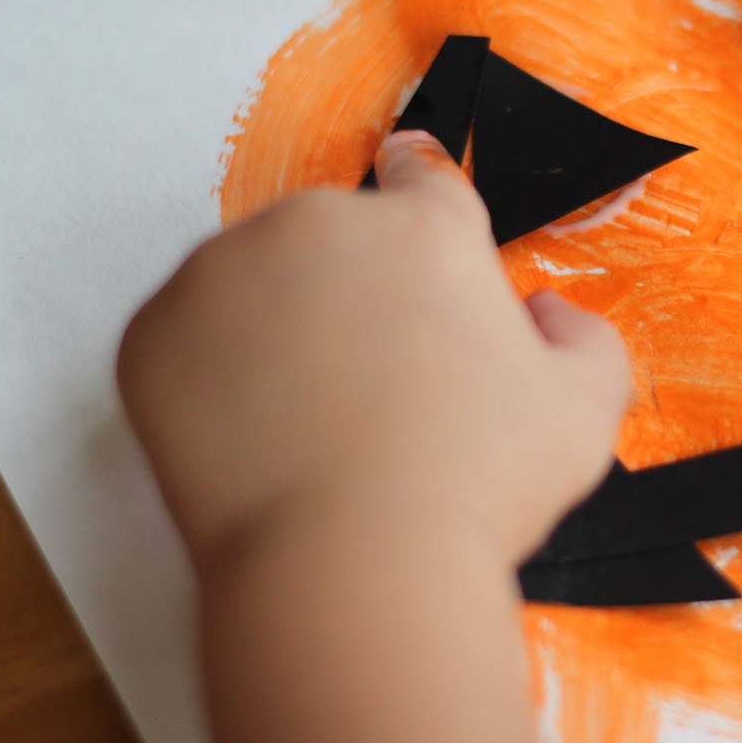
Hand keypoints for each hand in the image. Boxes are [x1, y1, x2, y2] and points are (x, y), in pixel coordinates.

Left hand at [117, 130, 629, 570]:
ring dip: (283, 321)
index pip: (422, 174)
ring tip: (319, 417)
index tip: (410, 200)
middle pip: (339, 235)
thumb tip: (546, 314)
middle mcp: (321, 228)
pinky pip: (190, 333)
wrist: (351, 568)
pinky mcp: (155, 333)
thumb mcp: (586, 412)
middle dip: (358, 287)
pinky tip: (263, 433)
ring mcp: (225, 274)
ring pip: (258, 277)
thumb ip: (584, 338)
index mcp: (425, 231)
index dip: (423, 192)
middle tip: (380, 379)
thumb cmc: (471, 490)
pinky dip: (216, 371)